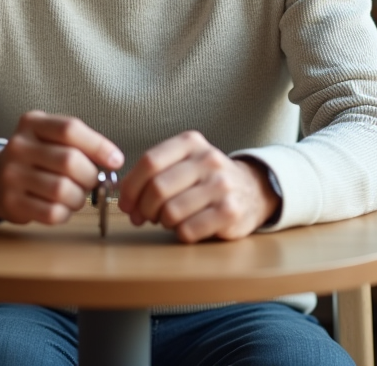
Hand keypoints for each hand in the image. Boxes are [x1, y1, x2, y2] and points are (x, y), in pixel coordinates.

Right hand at [0, 111, 123, 224]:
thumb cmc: (35, 158)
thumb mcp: (50, 138)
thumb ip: (78, 144)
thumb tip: (113, 161)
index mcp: (32, 123)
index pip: (70, 129)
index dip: (98, 145)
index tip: (115, 160)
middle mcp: (19, 146)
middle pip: (69, 161)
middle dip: (90, 176)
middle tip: (92, 182)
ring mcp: (12, 174)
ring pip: (62, 190)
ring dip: (79, 198)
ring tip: (77, 196)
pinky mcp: (11, 202)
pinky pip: (51, 212)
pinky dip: (65, 213)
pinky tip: (62, 208)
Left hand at [118, 131, 280, 242]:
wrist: (252, 190)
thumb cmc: (206, 180)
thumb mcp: (184, 162)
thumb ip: (154, 172)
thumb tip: (123, 197)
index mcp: (191, 143)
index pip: (150, 162)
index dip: (130, 187)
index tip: (126, 204)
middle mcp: (208, 160)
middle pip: (157, 188)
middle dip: (144, 209)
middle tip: (145, 217)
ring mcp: (222, 186)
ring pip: (171, 211)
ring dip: (163, 222)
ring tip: (170, 219)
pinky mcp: (230, 212)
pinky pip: (188, 230)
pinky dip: (181, 233)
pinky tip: (188, 227)